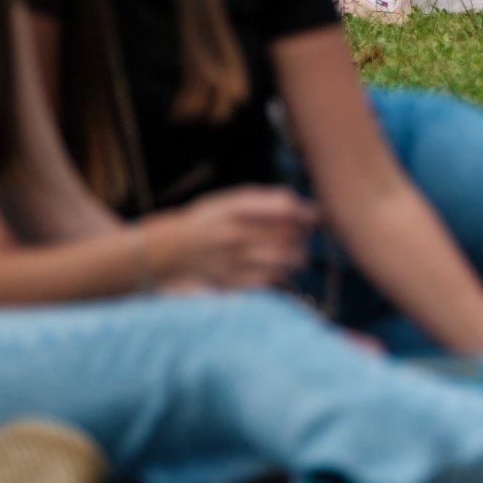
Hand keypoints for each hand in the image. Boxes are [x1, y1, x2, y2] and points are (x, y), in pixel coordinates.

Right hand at [144, 186, 317, 291]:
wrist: (168, 250)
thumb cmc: (209, 221)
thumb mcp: (230, 200)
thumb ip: (266, 200)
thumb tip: (303, 205)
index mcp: (235, 208)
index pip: (286, 208)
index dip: (307, 213)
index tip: (314, 216)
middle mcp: (234, 234)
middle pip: (289, 235)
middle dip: (305, 236)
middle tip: (307, 236)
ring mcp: (233, 260)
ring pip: (284, 260)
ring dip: (298, 256)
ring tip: (296, 252)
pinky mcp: (232, 282)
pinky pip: (271, 281)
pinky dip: (283, 275)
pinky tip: (281, 270)